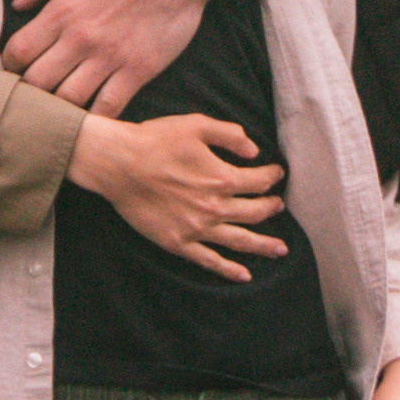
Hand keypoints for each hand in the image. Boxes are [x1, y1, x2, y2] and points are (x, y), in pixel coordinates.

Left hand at [1, 0, 224, 112]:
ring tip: (58, 106)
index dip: (9, 64)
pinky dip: (95, 118)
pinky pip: (108, 108)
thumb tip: (18, 3)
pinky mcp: (138, 71)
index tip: (13, 68)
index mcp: (62, 11)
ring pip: (69, 100)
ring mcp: (110, 58)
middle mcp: (81, 39)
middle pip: (37, 83)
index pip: (18, 51)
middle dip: (29, 90)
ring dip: (59, 107)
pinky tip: (90, 116)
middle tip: (32, 93)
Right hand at [70, 111, 287, 280]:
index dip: (272, 176)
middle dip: (271, 207)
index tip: (277, 173)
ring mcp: (197, 229)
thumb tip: (253, 150)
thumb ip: (230, 135)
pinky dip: (229, 269)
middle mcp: (214, 208)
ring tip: (280, 249)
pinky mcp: (178, 243)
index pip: (259, 182)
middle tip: (278, 205)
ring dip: (263, 245)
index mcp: (221, 178)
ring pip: (240, 241)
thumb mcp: (196, 125)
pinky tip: (244, 275)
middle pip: (255, 213)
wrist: (118, 164)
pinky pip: (209, 261)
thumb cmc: (155, 140)